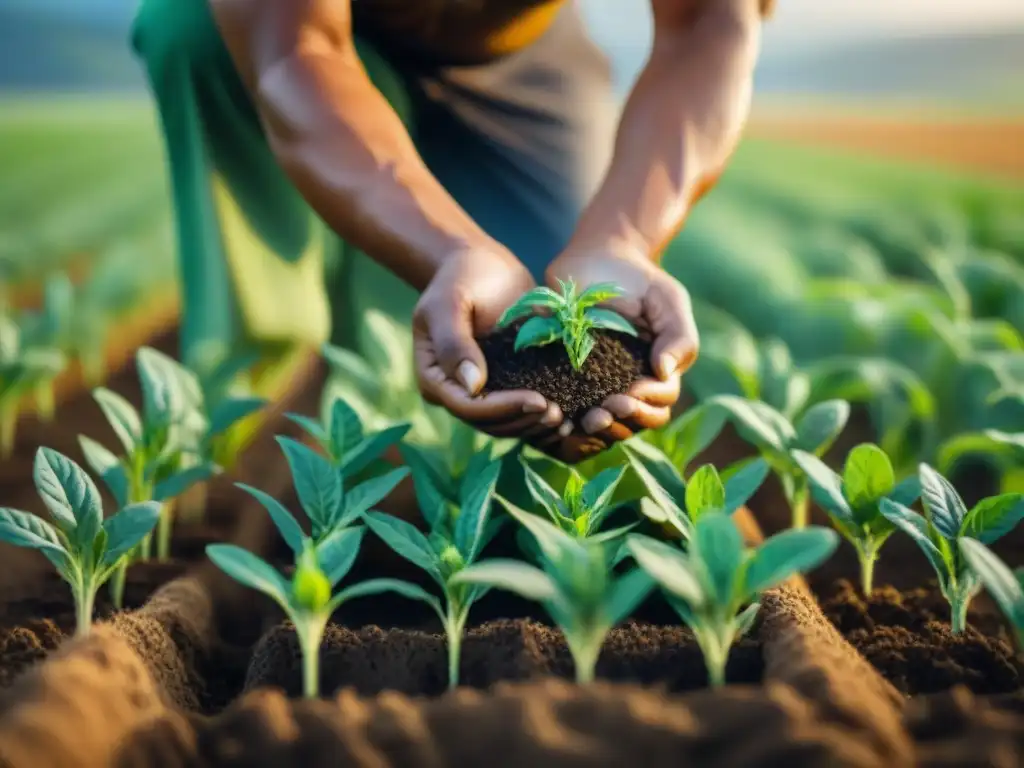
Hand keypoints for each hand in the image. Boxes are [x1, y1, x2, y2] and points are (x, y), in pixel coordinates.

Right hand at [413, 248, 570, 449]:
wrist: (483, 266)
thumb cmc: (461, 276)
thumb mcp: (451, 301)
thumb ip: (454, 341)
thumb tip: (472, 385)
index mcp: (434, 376)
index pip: (466, 405)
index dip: (502, 409)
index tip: (539, 401)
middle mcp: (455, 390)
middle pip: (488, 422)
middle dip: (523, 421)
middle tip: (560, 415)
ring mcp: (480, 391)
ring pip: (506, 424)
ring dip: (534, 425)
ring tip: (567, 420)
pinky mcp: (504, 385)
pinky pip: (520, 410)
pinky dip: (541, 416)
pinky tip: (569, 416)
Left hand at [544, 246, 698, 460]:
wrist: (596, 257)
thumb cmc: (638, 279)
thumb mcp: (668, 300)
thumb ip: (678, 335)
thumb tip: (664, 373)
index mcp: (656, 372)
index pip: (660, 403)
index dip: (646, 405)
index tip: (627, 395)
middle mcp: (628, 384)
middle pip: (634, 423)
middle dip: (622, 423)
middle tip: (601, 412)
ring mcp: (597, 385)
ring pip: (604, 426)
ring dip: (596, 431)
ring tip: (584, 420)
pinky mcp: (565, 377)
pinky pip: (569, 412)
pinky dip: (567, 423)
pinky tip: (559, 417)